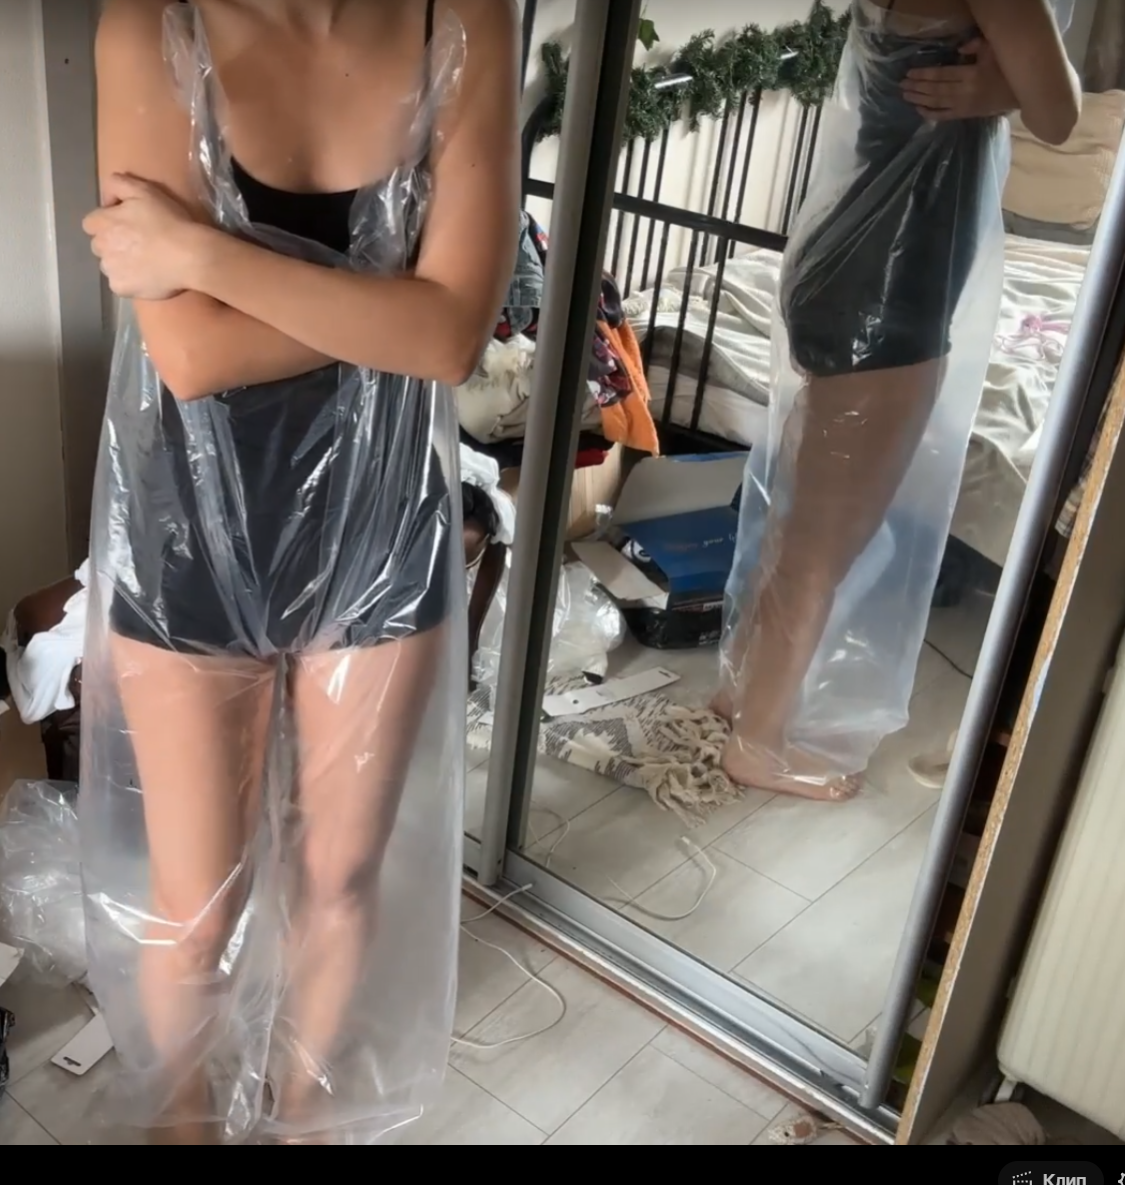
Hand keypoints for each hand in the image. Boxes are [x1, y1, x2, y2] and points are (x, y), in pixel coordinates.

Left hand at [83, 174, 203, 299]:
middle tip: (137, 245)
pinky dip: (129, 281)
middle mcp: (101, 246)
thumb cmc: (169, 221)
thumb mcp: (144, 190)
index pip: (91, 223)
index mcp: (103, 222)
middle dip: (112, 244)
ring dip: (120, 263)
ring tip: (143, 262)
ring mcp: (111, 269)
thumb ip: (118, 184)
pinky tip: (145, 276)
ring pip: (109, 266)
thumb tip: (107, 198)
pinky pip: (119, 285)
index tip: (126, 225)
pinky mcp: (121, 288)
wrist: (190, 256)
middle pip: (99, 246)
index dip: (107, 223)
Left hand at [901, 38, 1017, 122]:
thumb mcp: (994, 51)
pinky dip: (930, 114)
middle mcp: (965, 92)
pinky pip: (944, 116)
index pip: (942, 75)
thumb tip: (959, 48)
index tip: (910, 73)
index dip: (924, 74)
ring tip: (905, 95)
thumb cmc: (1006, 68)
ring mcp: (964, 106)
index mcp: (971, 75)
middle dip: (917, 87)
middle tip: (901, 85)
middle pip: (936, 90)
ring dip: (919, 99)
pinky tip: (918, 109)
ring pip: (937, 103)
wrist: (1021, 93)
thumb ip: (977, 45)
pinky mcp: (965, 115)